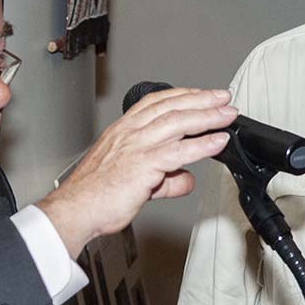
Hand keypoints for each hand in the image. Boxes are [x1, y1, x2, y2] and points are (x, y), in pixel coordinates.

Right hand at [37, 87, 235, 256]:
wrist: (75, 209)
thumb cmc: (95, 197)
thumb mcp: (134, 182)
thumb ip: (165, 179)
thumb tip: (186, 180)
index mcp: (123, 130)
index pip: (156, 103)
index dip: (182, 95)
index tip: (201, 95)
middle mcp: (130, 133)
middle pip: (172, 107)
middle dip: (201, 100)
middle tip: (223, 98)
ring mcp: (137, 147)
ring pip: (178, 122)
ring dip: (207, 116)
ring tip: (228, 115)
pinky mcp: (144, 165)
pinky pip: (179, 151)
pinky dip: (202, 144)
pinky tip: (219, 142)